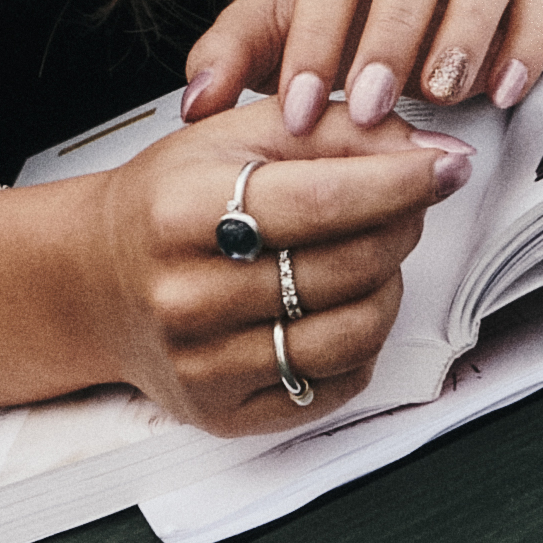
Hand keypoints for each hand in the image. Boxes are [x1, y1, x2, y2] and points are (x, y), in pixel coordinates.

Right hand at [0, 95, 471, 435]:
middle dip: (400, 227)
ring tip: (372, 257)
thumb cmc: (170, 201)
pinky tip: (342, 307)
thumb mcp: (234, 136)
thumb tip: (428, 148)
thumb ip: (330, 130)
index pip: (323, 199)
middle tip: (407, 203)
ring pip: (350, 332)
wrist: (93, 281)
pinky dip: (360, 344)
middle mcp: (188, 294)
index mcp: (186, 210)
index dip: (401, 181)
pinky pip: (332, 386)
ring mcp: (204, 364)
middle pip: (346, 266)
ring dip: (386, 287)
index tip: (449, 165)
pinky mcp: (223, 413)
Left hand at [185, 0, 542, 131]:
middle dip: (394, 33)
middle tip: (374, 105)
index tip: (302, 107)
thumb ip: (233, 55)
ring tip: (442, 96)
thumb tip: (195, 103)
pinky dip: (525, 48)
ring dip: (465, 34)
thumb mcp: (278, 25)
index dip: (317, 36)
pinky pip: (537, 4)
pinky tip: (503, 93)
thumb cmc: (339, 13)